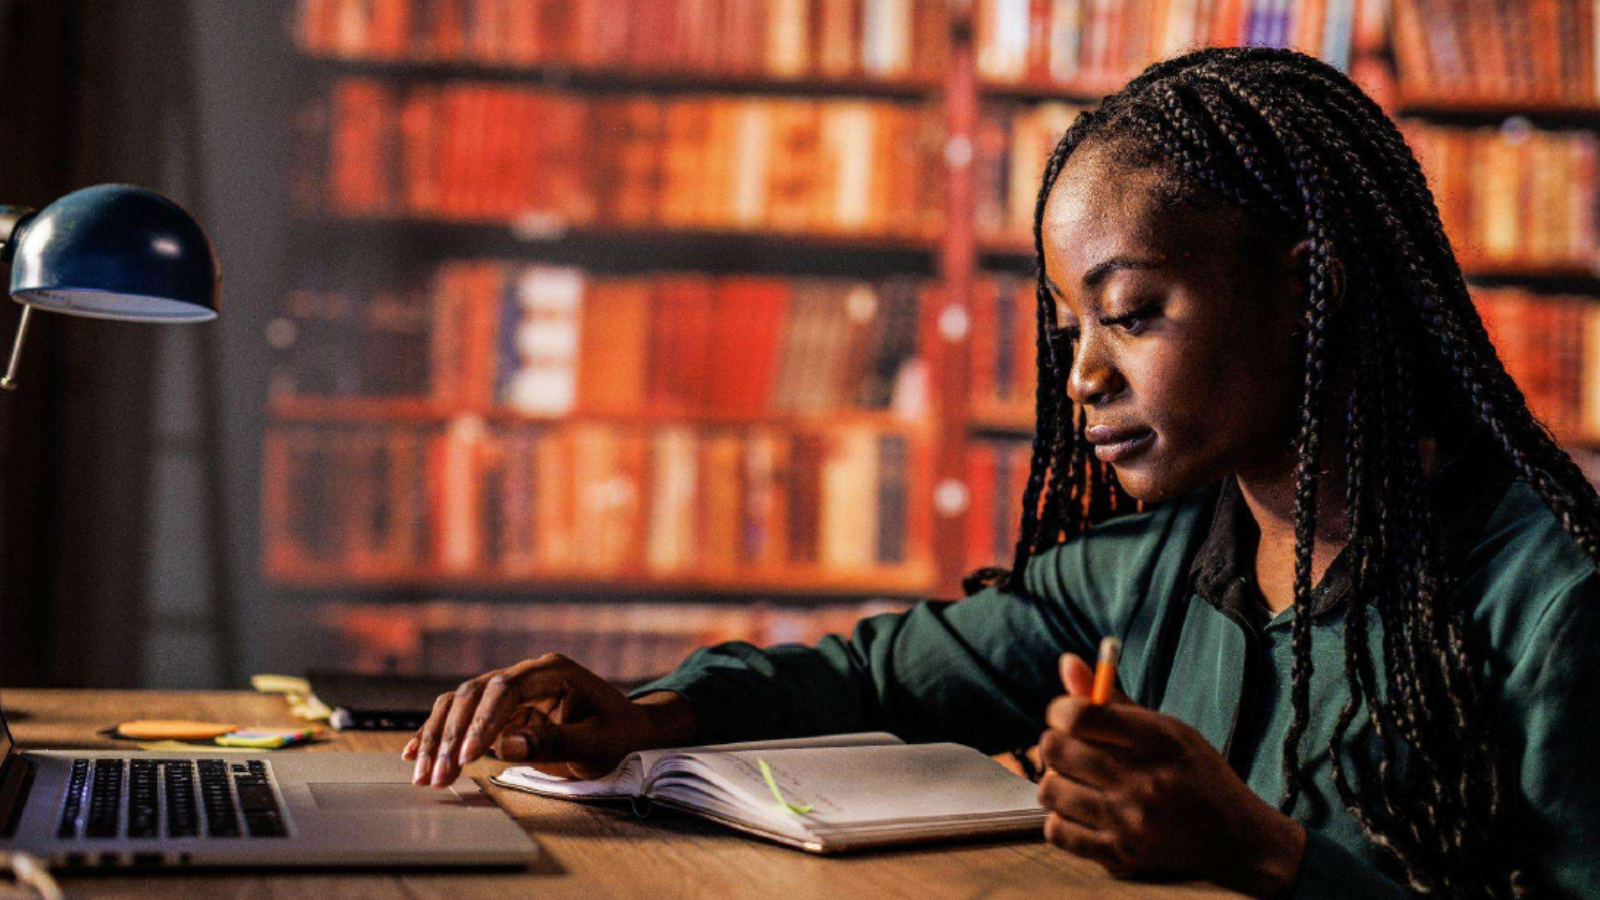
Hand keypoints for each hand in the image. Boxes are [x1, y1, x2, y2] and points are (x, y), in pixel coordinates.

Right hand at [400, 653, 695, 787]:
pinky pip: (460, 716)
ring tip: (424, 775)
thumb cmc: (615, 734)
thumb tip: (503, 747)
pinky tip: (413, 753)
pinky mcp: (498, 709)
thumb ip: (554, 743)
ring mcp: (508, 689)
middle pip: (472, 694)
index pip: (504, 690)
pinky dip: (437, 734)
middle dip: (451, 736)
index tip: (468, 757)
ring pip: (458, 703)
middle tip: (438, 775)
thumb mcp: (595, 743)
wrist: (623, 730)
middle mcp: (524, 673)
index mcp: (551, 671)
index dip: (481, 721)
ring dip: (438, 738)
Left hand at [1036, 653, 1306, 897]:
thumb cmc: (1196, 776)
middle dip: (1056, 744)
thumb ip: (1112, 701)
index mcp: (1158, 742)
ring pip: (1050, 790)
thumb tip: (1066, 662)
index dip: (1060, 711)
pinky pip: (1056, 831)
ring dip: (1056, 783)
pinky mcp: (1121, 858)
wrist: (1238, 843)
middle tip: (1072, 750)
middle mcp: (1144, 782)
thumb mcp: (1168, 731)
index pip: (1078, 716)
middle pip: (1056, 749)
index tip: (1067, 717)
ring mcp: (1131, 824)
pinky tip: (1083, 813)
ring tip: (1078, 783)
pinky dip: (1061, 819)